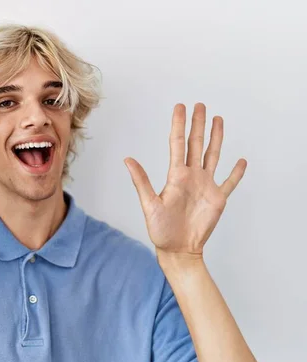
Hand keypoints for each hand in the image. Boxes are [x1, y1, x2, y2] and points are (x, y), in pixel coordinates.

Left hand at [124, 103, 245, 258]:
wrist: (177, 249)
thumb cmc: (160, 230)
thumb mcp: (149, 204)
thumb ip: (141, 181)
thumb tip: (127, 159)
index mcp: (176, 175)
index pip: (177, 143)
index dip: (179, 125)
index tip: (180, 107)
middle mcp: (191, 176)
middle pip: (196, 144)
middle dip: (198, 124)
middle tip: (200, 105)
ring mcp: (206, 186)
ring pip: (213, 156)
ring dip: (216, 138)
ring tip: (218, 120)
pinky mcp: (217, 199)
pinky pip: (229, 182)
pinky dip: (236, 172)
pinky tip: (241, 161)